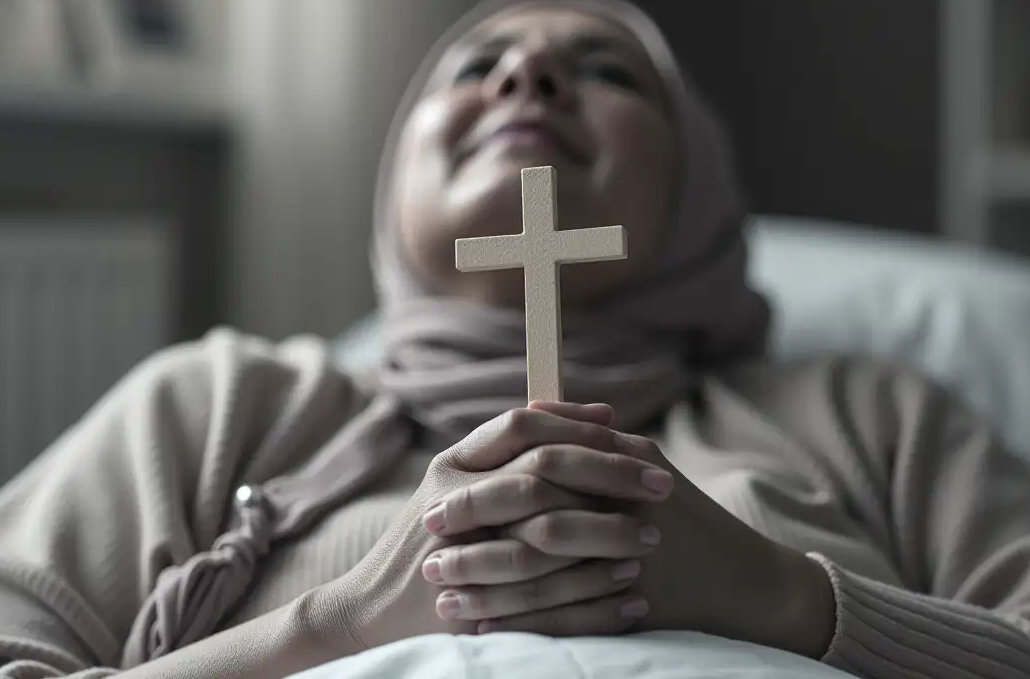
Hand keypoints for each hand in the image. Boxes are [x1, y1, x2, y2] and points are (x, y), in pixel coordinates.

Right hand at [323, 403, 672, 650]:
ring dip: (605, 537)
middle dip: (607, 475)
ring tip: (652, 540)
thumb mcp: (459, 486)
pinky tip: (632, 599)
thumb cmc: (429, 542)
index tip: (624, 428)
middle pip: (542, 472)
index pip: (520, 426)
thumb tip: (599, 418)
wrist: (367, 611)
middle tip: (662, 484)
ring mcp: (460, 553)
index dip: (575, 423)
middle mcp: (452, 499)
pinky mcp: (471, 605)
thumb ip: (511, 456)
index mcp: (452, 465)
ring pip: (545, 533)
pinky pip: (544, 601)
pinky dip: (593, 600)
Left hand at [461, 413, 835, 656]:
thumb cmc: (684, 517)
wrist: (744, 580)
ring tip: (445, 599)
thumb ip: (582, 437)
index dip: (479, 491)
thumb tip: (528, 409)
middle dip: (474, 543)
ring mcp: (629, 559)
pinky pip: (568, 619)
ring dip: (488, 589)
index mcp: (618, 467)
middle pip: (530, 523)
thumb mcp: (642, 463)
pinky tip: (489, 631)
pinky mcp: (634, 606)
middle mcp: (623, 509)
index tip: (433, 510)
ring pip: (542, 576)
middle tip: (427, 555)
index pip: (534, 471)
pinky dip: (523, 625)